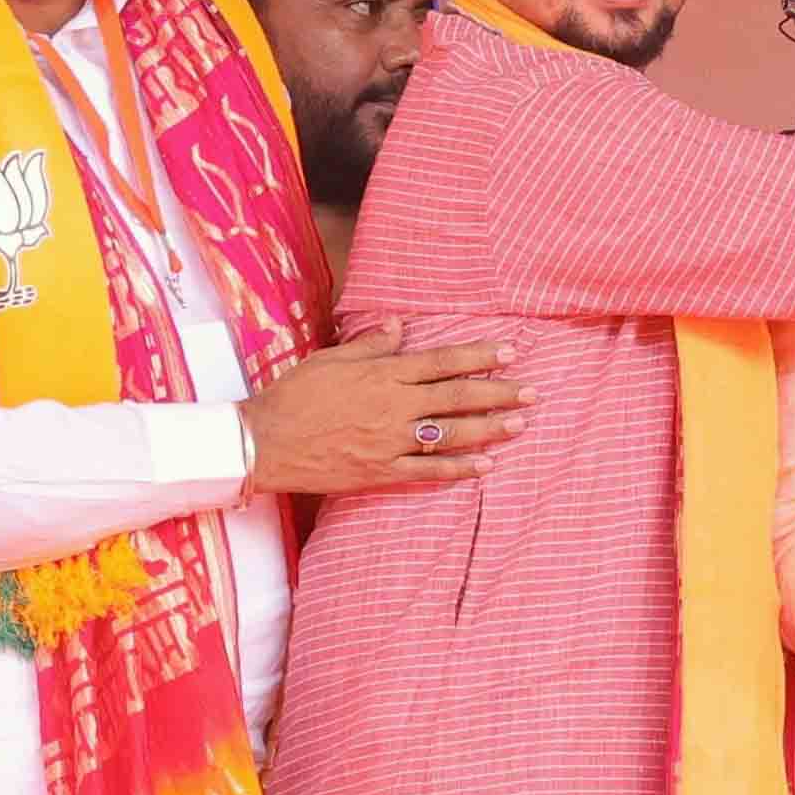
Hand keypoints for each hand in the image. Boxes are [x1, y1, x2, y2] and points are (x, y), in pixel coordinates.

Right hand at [244, 327, 528, 494]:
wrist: (262, 443)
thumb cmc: (293, 396)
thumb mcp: (330, 359)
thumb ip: (369, 345)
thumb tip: (397, 324)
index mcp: (383, 375)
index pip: (441, 362)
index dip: (478, 356)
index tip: (509, 352)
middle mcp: (394, 407)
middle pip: (456, 397)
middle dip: (498, 393)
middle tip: (532, 391)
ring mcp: (390, 442)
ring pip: (451, 434)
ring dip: (489, 429)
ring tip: (518, 424)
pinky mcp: (381, 471)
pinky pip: (428, 471)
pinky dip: (458, 469)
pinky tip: (484, 466)